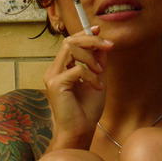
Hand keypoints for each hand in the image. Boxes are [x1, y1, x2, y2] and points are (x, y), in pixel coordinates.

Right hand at [43, 25, 113, 148]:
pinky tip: (97, 87)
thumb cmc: (87, 109)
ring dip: (91, 58)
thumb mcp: (97, 79)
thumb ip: (98, 62)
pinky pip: (77, 69)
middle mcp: (54, 71)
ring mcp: (52, 77)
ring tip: (100, 73)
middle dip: (91, 40)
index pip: (70, 43)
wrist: (81, 130)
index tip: (99, 30)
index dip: (84, 34)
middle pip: (70, 41)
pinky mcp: (56, 84)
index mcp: (62, 69)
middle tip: (109, 46)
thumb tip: (102, 44)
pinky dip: (91, 76)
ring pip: (71, 49)